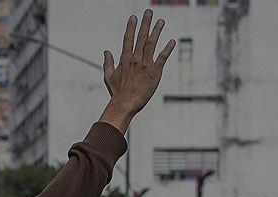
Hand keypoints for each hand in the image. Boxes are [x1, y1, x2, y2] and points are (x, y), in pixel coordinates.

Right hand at [99, 9, 175, 132]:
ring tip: (161, 21)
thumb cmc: (117, 92)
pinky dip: (167, 49)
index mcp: (125, 60)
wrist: (125, 104)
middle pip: (141, 37)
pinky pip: (162, 58)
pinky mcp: (154, 72)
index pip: (128, 39)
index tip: (133, 17)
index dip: (131, 27)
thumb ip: (107, 63)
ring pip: (151, 44)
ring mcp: (145, 65)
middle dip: (145, 23)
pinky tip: (172, 41)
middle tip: (149, 12)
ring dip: (156, 31)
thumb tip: (106, 52)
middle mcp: (135, 59)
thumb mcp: (108, 77)